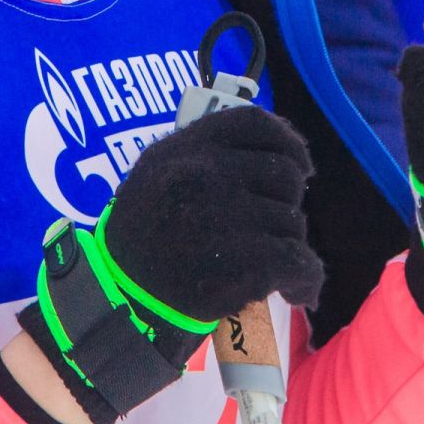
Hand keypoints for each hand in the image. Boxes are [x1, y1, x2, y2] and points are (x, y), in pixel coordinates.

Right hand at [18, 106, 321, 423]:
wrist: (118, 300)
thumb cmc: (140, 241)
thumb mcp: (154, 176)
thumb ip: (202, 156)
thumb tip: (270, 154)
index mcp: (184, 148)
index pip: (255, 123)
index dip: (288, 142)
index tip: (300, 165)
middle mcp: (205, 173)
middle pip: (283, 174)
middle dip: (287, 203)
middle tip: (273, 228)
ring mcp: (224, 216)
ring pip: (292, 223)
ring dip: (290, 246)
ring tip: (271, 267)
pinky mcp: (242, 261)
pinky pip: (299, 262)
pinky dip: (305, 279)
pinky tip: (297, 291)